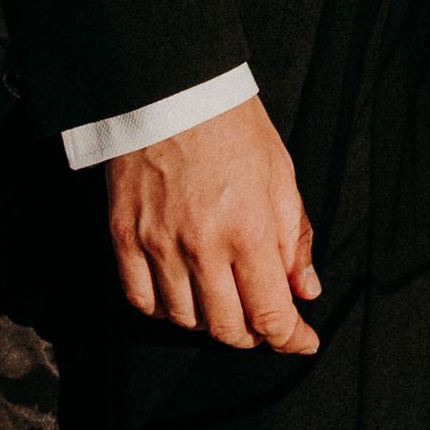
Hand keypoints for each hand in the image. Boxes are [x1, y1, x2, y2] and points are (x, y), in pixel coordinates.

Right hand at [104, 97, 319, 351]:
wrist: (170, 89)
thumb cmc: (231, 125)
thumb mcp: (281, 176)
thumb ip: (293, 239)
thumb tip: (305, 289)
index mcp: (248, 230)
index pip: (271, 314)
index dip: (291, 339)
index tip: (302, 341)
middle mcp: (201, 246)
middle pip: (227, 328)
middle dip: (254, 335)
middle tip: (264, 322)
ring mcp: (158, 244)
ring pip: (184, 320)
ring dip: (211, 322)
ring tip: (224, 302)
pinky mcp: (124, 237)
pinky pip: (142, 300)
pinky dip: (166, 309)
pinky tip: (182, 295)